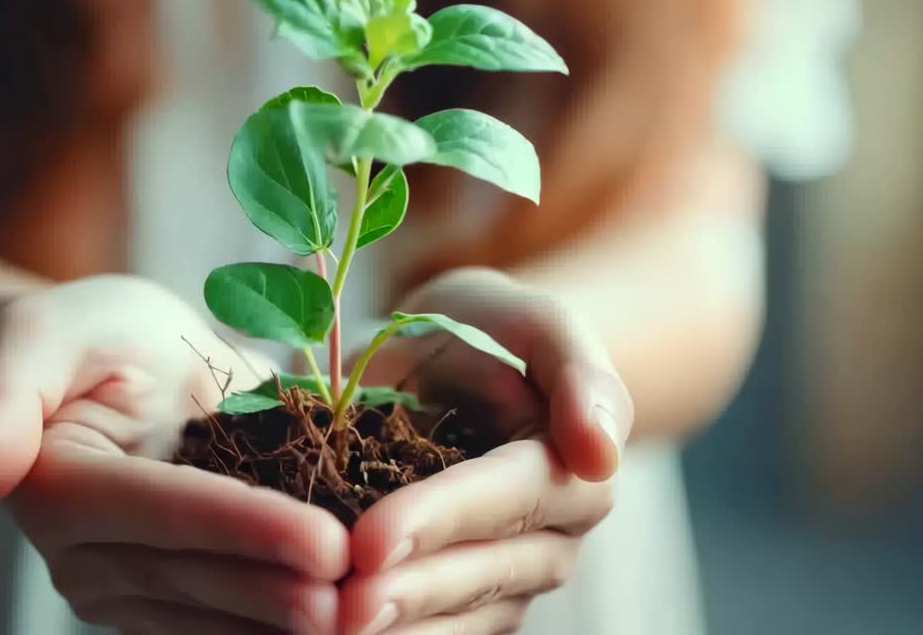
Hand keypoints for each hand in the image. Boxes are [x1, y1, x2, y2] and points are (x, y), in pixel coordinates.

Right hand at [0, 275, 348, 632]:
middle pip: (193, 577)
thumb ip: (6, 397)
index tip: (324, 542)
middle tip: (363, 595)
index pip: (160, 513)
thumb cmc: (79, 337)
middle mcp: (82, 556)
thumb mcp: (39, 335)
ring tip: (369, 616)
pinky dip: (278, 625)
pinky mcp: (159, 602)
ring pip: (212, 614)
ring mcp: (120, 589)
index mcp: (56, 489)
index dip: (242, 528)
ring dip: (288, 622)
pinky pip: (221, 621)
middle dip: (281, 589)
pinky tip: (350, 620)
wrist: (96, 371)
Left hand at [338, 267, 632, 633]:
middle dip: (409, 591)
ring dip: (394, 628)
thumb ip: (574, 366)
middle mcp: (551, 538)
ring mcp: (509, 581)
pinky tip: (323, 634)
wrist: (442, 360)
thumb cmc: (484, 330)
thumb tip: (599, 450)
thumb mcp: (529, 318)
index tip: (371, 540)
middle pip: (482, 572)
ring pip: (457, 619)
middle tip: (339, 606)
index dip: (441, 520)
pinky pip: (431, 634)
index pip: (509, 499)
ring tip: (324, 628)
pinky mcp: (466, 607)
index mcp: (574, 469)